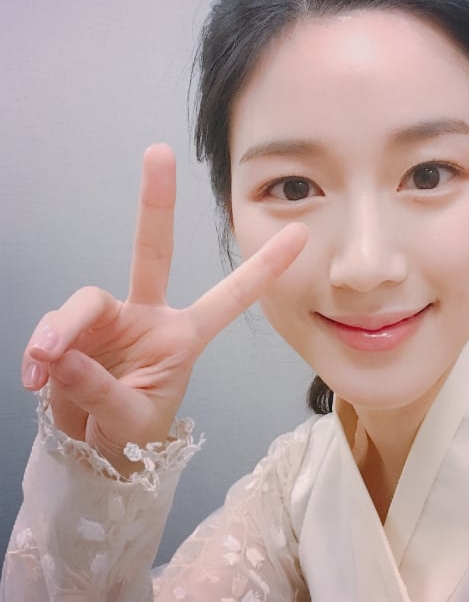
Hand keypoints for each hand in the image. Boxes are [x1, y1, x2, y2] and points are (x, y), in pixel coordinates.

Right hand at [21, 144, 306, 474]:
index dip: (263, 267)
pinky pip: (55, 328)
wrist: (94, 447)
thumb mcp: (131, 420)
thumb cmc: (132, 434)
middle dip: (156, 204)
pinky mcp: (75, 329)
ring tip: (46, 364)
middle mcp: (150, 317)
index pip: (231, 297)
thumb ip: (99, 389)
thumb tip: (60, 352)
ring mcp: (112, 320)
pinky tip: (36, 375)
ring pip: (87, 301)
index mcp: (185, 336)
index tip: (299, 232)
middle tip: (158, 154)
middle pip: (153, 252)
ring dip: (64, 330)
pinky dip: (42, 350)